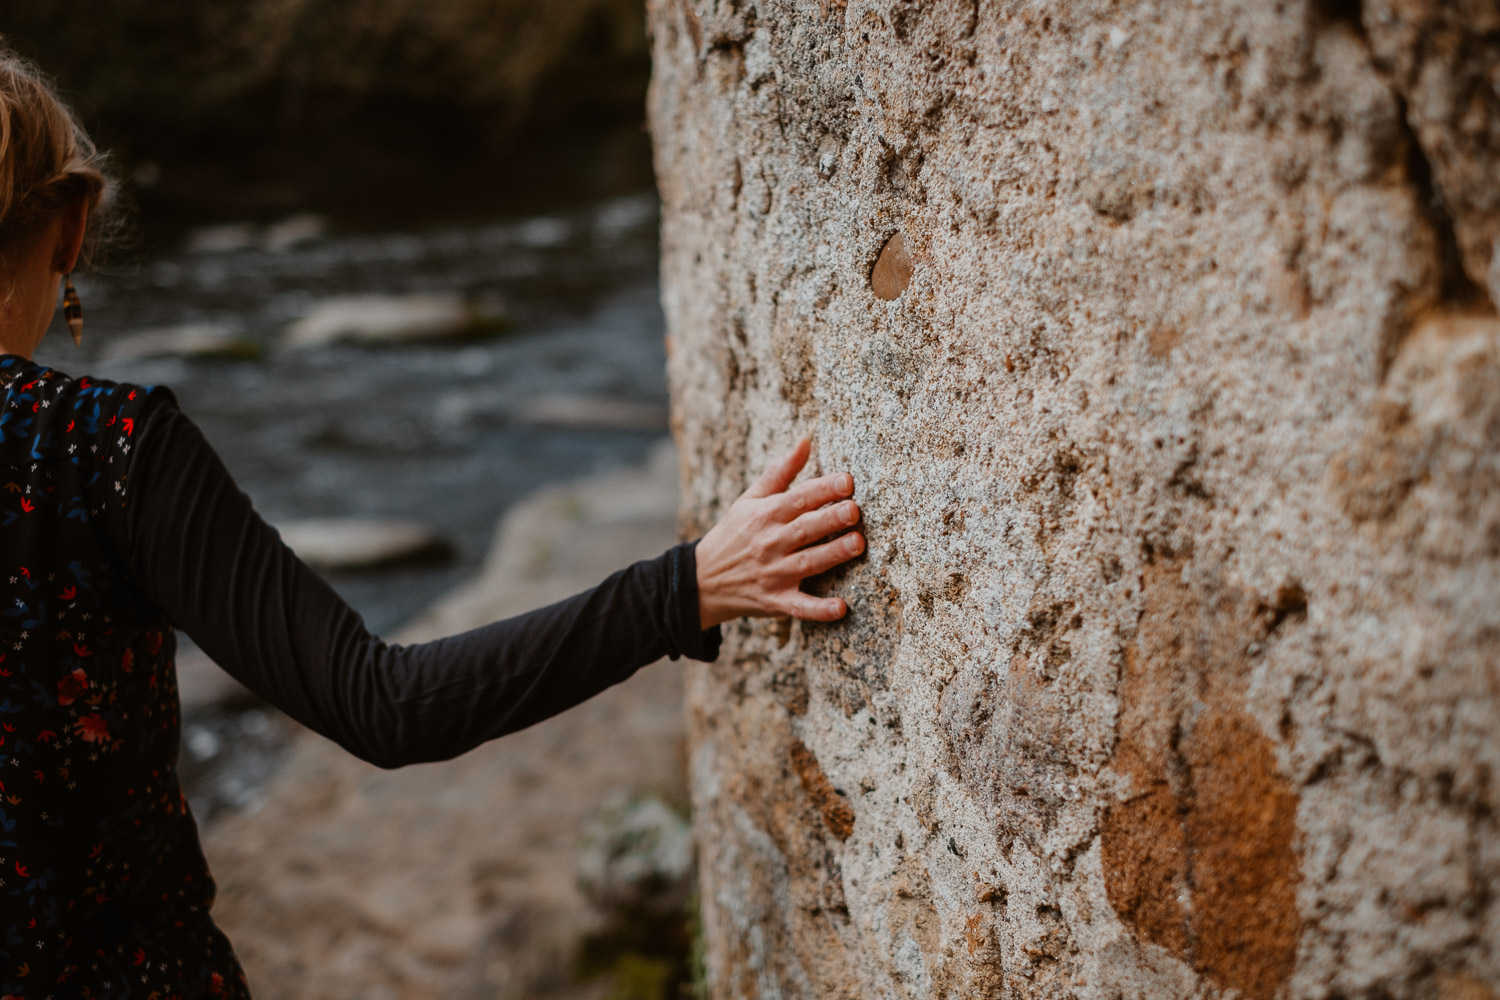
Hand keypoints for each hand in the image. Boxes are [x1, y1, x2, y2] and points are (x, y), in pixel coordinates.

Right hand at [695, 439, 864, 628]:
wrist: (703, 579)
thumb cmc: (734, 533)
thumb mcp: (750, 499)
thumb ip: (780, 472)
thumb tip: (805, 441)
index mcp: (766, 515)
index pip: (797, 498)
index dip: (823, 489)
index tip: (848, 481)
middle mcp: (770, 543)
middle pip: (804, 529)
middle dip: (830, 519)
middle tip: (855, 511)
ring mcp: (774, 574)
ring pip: (807, 563)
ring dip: (832, 554)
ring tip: (857, 544)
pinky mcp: (776, 602)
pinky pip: (799, 607)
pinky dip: (819, 610)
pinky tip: (840, 608)